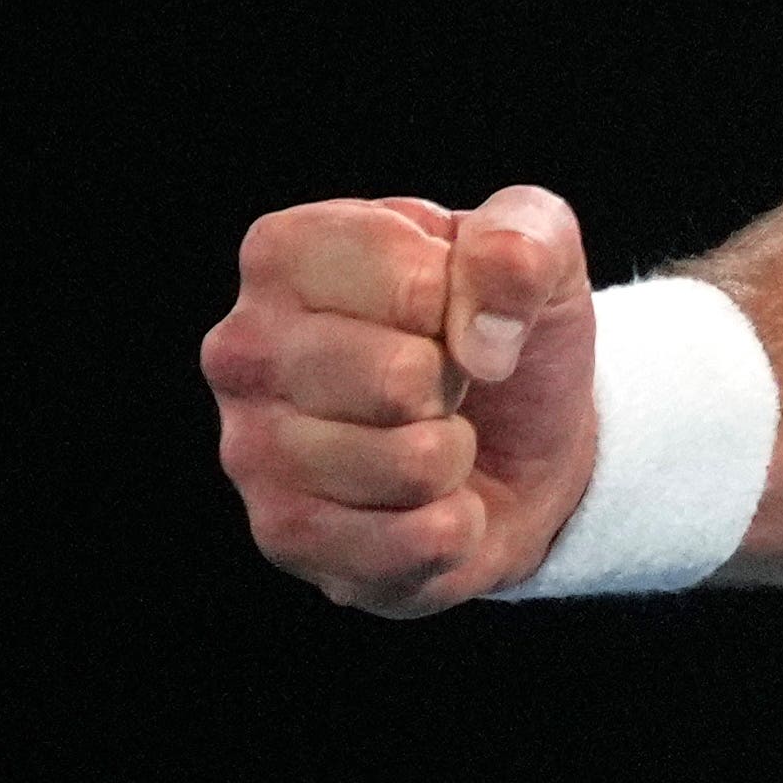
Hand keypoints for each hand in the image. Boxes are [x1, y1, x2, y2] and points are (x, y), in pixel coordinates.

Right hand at [200, 187, 599, 614]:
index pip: (410, 280)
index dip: (468, 304)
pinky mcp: (285, 536)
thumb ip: (521, 240)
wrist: (518, 442)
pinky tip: (425, 501)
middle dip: (458, 385)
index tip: (453, 309)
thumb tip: (481, 332)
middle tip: (445, 382)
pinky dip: (456, 525)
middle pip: (400, 378)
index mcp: (287, 253)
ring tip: (432, 434)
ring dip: (455, 454)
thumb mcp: (539, 245)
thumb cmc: (502, 327)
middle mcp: (243, 348)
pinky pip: (417, 541)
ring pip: (411, 465)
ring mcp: (250, 449)